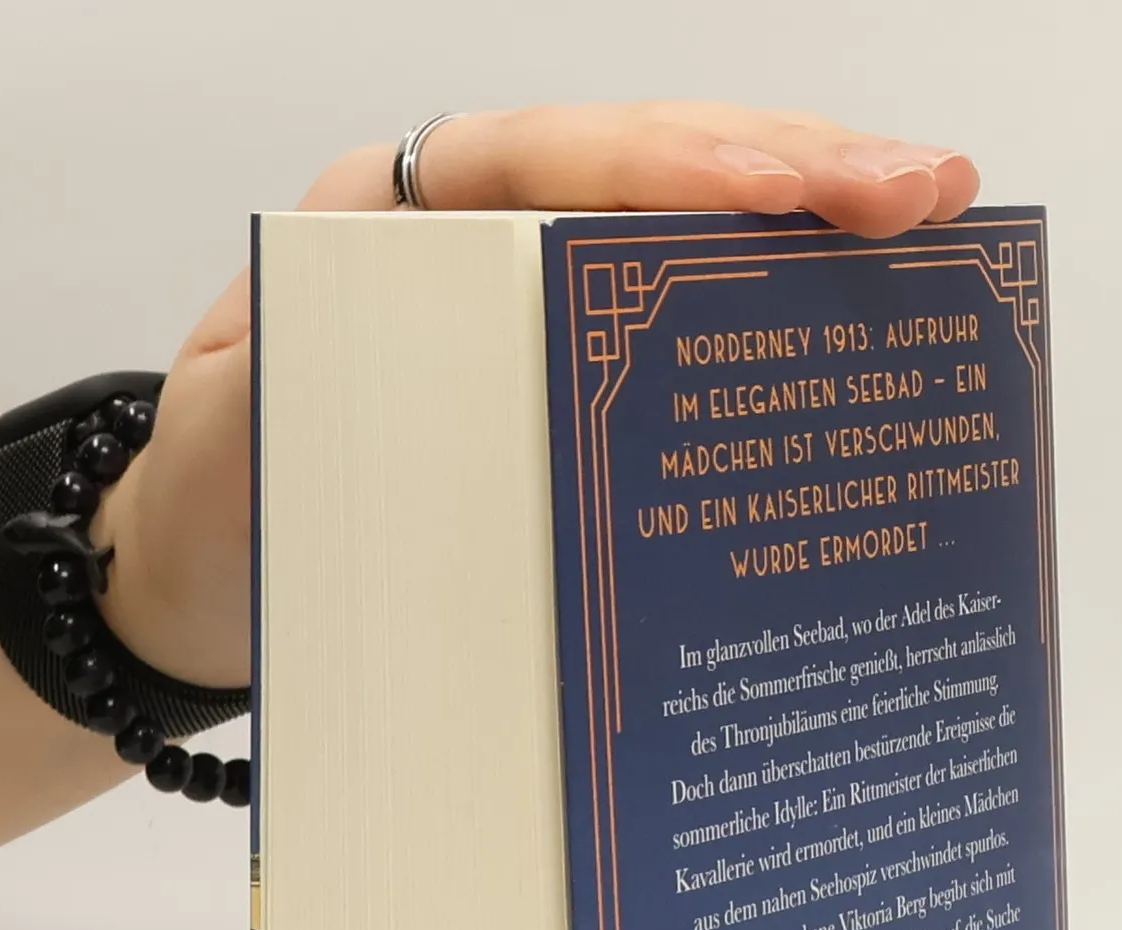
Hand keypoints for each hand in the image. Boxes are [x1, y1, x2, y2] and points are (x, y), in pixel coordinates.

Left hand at [94, 103, 979, 690]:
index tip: (786, 193)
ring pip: (674, 227)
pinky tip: (850, 308)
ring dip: (802, 220)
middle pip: (638, 165)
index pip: (543, 157)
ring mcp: (523, 299)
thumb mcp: (241, 440)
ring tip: (927, 218)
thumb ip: (320, 380)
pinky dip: (761, 306)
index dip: (668, 165)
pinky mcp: (559, 374)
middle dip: (786, 166)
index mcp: (388, 223)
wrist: (195, 580)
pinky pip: (669, 315)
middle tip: (923, 191)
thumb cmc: (217, 510)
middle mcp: (468, 236)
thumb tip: (464, 355)